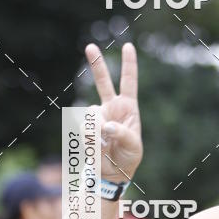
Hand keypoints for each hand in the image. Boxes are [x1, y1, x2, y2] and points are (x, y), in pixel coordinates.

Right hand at [84, 42, 142, 183]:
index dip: (129, 64)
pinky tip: (98, 148)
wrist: (112, 172)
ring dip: (99, 128)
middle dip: (96, 64)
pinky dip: (92, 139)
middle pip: (103, 82)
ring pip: (92, 112)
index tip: (128, 46)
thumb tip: (107, 126)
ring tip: (106, 143)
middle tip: (90, 47)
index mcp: (128, 108)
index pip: (129, 82)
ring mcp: (97, 117)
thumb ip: (123, 134)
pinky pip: (85, 128)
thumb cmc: (128, 157)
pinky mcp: (85, 128)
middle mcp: (111, 108)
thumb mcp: (133, 147)